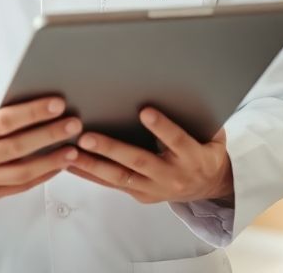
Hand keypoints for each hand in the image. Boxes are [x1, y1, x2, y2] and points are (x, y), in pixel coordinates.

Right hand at [0, 70, 81, 202]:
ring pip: (21, 173)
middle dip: (48, 135)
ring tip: (74, 148)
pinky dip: (43, 176)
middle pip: (15, 148)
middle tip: (73, 124)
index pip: (2, 122)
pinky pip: (20, 187)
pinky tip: (60, 164)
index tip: (57, 104)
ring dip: (50, 161)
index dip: (31, 113)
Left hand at [67, 107, 232, 204]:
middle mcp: (173, 176)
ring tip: (71, 152)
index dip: (162, 127)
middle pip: (140, 162)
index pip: (177, 140)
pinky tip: (72, 163)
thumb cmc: (205, 149)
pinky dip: (91, 174)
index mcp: (193, 157)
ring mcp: (155, 188)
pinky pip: (113, 185)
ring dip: (94, 164)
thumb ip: (196, 116)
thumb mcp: (211, 133)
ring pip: (120, 177)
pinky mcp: (141, 195)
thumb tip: (178, 88)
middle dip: (112, 149)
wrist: (210, 186)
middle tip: (87, 136)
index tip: (144, 110)